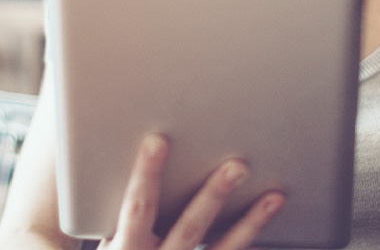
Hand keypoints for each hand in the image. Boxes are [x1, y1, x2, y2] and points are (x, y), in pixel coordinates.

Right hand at [100, 134, 284, 249]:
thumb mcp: (104, 238)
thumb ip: (126, 206)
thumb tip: (129, 140)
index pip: (136, 209)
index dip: (146, 175)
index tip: (158, 140)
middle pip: (189, 229)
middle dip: (213, 195)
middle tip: (238, 165)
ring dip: (250, 223)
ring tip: (275, 196)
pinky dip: (251, 242)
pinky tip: (271, 220)